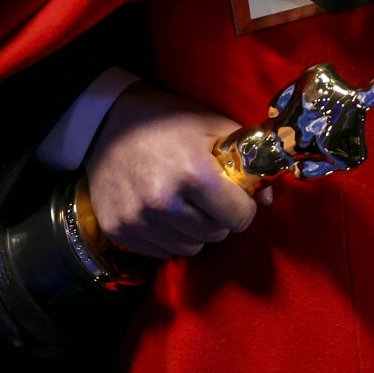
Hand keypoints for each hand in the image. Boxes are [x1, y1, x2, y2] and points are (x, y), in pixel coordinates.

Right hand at [85, 83, 260, 258]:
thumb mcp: (213, 126)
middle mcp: (164, 202)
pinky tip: (162, 211)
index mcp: (193, 173)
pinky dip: (168, 237)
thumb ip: (247, 159)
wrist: (107, 123)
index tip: (234, 194)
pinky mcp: (119, 230)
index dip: (243, 206)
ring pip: (190, 248)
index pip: (239, 218)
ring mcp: (138, 220)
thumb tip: (267, 199)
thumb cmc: (167, 120)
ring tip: (184, 203)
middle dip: (219, 218)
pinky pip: (162, 252)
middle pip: (216, 235)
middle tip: (208, 197)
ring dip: (194, 230)